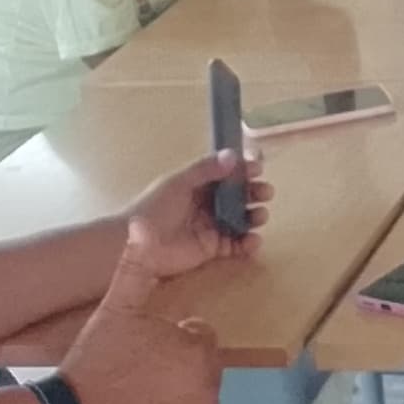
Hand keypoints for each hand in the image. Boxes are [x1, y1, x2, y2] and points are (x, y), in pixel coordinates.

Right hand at [59, 251, 223, 403]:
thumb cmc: (96, 364)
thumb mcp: (115, 309)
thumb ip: (136, 268)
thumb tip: (143, 223)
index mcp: (198, 349)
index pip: (198, 340)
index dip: (169, 343)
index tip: (140, 353)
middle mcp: (211, 388)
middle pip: (199, 373)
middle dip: (175, 371)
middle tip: (135, 378)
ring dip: (175, 400)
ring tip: (136, 401)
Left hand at [122, 149, 268, 278]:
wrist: (139, 245)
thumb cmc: (155, 209)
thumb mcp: (179, 183)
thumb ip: (206, 169)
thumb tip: (234, 155)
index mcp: (198, 184)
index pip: (226, 173)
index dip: (243, 170)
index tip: (258, 167)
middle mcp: (207, 203)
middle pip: (238, 196)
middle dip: (254, 193)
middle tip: (265, 192)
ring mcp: (211, 226)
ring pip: (241, 220)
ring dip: (254, 216)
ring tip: (259, 216)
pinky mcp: (213, 249)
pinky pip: (237, 245)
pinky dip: (248, 243)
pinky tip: (253, 240)